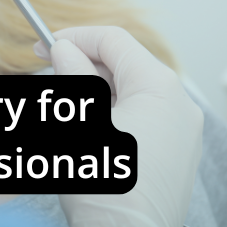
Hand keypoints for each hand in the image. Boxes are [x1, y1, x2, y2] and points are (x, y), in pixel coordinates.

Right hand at [34, 27, 202, 226]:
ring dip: (97, 90)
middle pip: (124, 65)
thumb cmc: (108, 188)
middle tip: (49, 72)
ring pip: (132, 91)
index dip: (75, 37)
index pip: (113, 40)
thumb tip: (64, 49)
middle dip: (83, 65)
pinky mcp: (177, 156)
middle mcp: (179, 105)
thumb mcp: (81, 121)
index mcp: (160, 87)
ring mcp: (182, 132)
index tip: (44, 47)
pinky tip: (90, 129)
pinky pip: (143, 118)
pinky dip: (114, 113)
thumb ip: (73, 76)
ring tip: (68, 106)